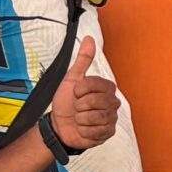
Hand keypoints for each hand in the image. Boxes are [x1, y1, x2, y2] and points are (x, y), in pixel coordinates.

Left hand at [46, 36, 119, 155]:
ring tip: (79, 119)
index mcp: (105, 88)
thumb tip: (89, 38)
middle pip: (97, 102)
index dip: (80, 90)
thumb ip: (83, 60)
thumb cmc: (66, 102)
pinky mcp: (109, 132)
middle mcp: (112, 102)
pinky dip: (85, 131)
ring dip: (81, 119)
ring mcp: (111, 118)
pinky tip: (83, 129)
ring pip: (97, 117)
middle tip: (76, 108)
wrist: (60, 126)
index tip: (75, 93)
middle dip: (80, 106)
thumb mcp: (71, 79)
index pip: (94, 84)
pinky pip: (97, 131)